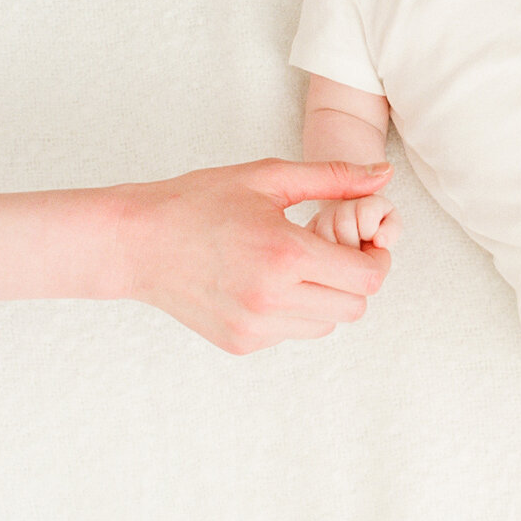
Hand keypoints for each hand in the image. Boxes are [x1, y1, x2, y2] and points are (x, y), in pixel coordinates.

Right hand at [111, 158, 392, 354]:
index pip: (366, 278)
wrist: (136, 242)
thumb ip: (333, 178)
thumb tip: (385, 176)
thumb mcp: (268, 177)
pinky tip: (265, 282)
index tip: (362, 242)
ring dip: (325, 297)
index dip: (375, 259)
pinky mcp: (241, 344)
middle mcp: (273, 299)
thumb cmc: (200, 200)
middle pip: (354, 307)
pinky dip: (293, 311)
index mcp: (285, 254)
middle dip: (353, 279)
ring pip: (326, 325)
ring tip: (295, 265)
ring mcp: (255, 327)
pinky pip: (291, 333)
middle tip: (330, 251)